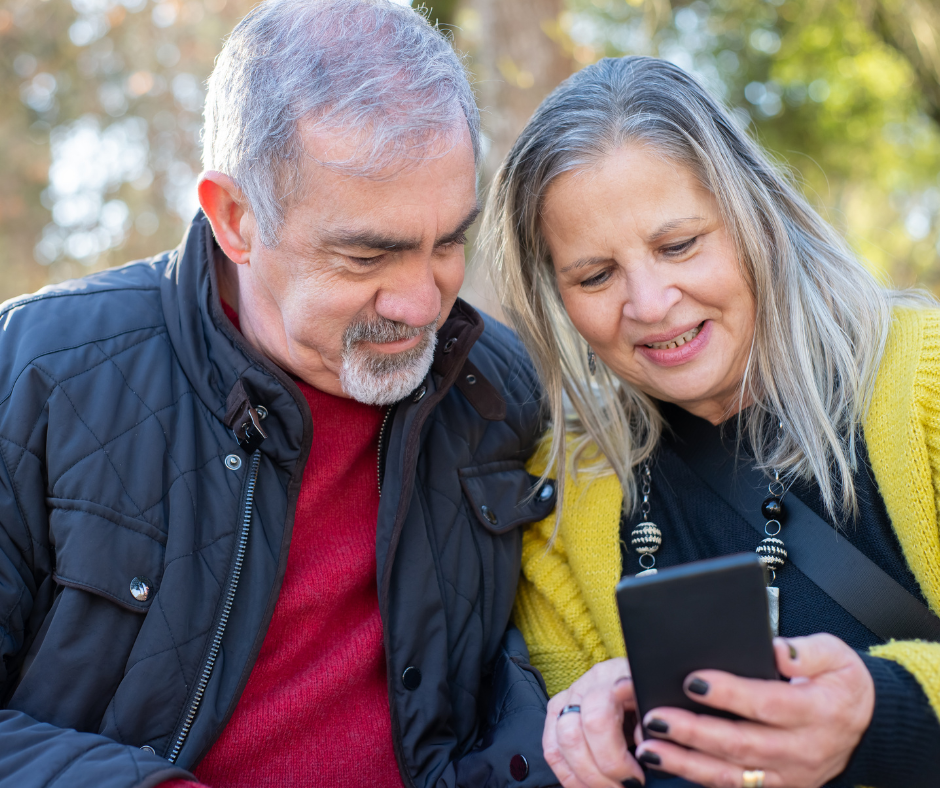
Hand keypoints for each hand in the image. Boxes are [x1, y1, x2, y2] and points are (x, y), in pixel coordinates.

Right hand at [543, 657, 645, 786]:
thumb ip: (653, 721)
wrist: (645, 679)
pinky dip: (569, 775)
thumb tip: (644, 749)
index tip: (637, 778)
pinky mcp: (558, 712)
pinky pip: (551, 749)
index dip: (614, 757)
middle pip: (573, 734)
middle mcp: (586, 684)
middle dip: (598, 773)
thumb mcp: (662, 702)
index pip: (598, 718)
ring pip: (558, 744)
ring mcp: (569, 697)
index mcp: (614, 677)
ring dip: (582, 778)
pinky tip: (588, 785)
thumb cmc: (654, 694)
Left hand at [633, 633, 874, 787]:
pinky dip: (698, 778)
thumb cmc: (840, 682)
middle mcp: (802, 749)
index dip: (729, 694)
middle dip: (693, 732)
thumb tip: (775, 650)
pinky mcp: (776, 786)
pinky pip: (733, 787)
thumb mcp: (836, 655)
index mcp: (817, 711)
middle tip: (655, 717)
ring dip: (686, 762)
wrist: (866, 725)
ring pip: (731, 774)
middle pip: (741, 744)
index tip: (692, 680)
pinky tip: (668, 764)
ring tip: (649, 746)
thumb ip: (805, 652)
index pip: (766, 704)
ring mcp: (789, 774)